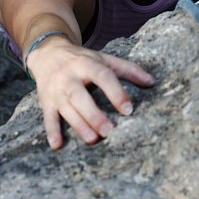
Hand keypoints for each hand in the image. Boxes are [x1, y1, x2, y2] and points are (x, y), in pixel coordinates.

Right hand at [26, 36, 155, 149]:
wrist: (47, 53)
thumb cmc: (82, 59)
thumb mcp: (103, 58)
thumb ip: (128, 69)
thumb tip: (152, 82)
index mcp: (87, 64)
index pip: (103, 77)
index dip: (116, 92)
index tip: (128, 110)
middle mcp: (69, 77)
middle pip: (80, 96)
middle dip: (94, 114)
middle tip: (110, 131)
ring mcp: (56, 90)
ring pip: (66, 108)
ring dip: (78, 125)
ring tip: (92, 139)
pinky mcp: (46, 101)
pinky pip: (48, 117)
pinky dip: (51, 131)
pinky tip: (56, 145)